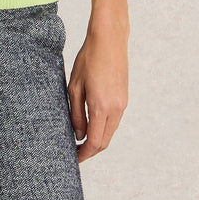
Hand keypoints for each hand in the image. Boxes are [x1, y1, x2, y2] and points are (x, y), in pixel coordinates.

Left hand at [66, 14, 127, 159]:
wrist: (109, 39)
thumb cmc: (88, 59)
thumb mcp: (75, 87)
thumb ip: (76, 114)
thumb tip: (79, 135)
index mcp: (101, 106)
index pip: (94, 141)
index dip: (84, 154)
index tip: (74, 159)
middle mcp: (116, 108)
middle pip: (105, 141)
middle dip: (90, 151)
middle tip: (75, 153)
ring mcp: (122, 103)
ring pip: (110, 132)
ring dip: (97, 140)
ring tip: (80, 141)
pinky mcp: (124, 98)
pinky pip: (114, 121)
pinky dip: (103, 129)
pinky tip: (91, 125)